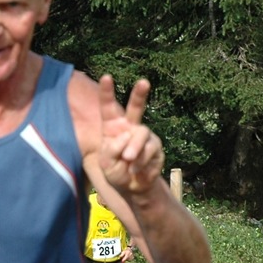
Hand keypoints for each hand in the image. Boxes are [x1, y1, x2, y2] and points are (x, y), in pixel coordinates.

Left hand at [97, 75, 163, 194]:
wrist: (133, 186)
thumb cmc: (115, 170)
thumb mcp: (106, 164)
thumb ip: (112, 150)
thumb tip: (127, 138)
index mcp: (112, 127)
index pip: (108, 107)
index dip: (107, 92)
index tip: (106, 77)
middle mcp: (130, 126)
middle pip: (135, 108)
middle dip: (139, 94)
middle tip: (144, 82)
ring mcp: (145, 136)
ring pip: (142, 134)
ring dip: (134, 148)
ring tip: (127, 159)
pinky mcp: (156, 147)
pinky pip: (150, 151)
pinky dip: (141, 162)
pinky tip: (136, 170)